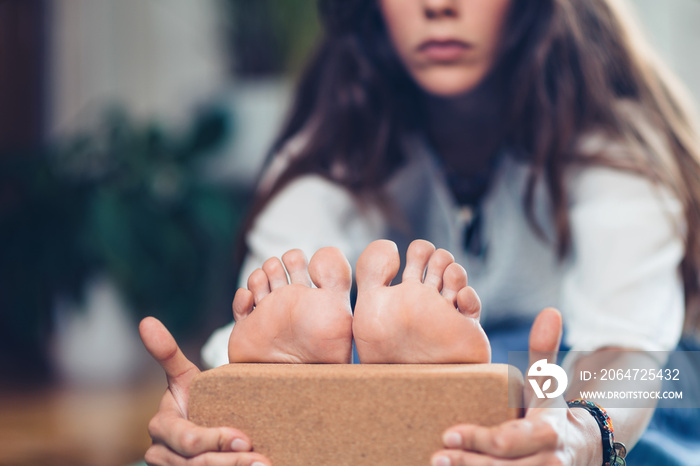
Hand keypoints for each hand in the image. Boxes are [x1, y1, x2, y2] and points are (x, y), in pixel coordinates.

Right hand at [139, 317, 271, 465]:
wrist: (202, 427)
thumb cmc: (195, 399)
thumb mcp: (184, 378)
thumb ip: (167, 354)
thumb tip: (146, 320)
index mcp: (161, 428)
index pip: (189, 439)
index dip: (215, 440)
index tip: (244, 438)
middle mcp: (160, 454)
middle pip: (199, 464)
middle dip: (232, 461)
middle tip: (262, 458)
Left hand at [431, 308, 602, 465]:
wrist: (581, 448)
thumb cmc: (550, 410)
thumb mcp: (547, 383)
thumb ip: (543, 351)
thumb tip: (550, 311)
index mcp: (547, 431)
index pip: (508, 439)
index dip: (478, 439)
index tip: (448, 433)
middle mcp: (549, 462)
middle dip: (467, 462)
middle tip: (436, 456)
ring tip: (438, 465)